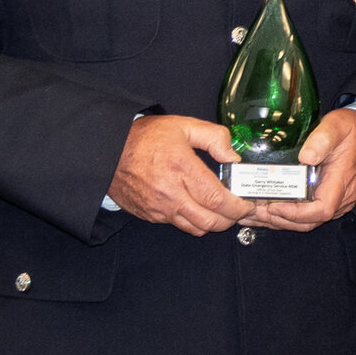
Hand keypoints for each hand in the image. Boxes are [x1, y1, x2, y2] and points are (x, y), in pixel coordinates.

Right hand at [109, 115, 253, 234]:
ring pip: (196, 228)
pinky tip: (196, 207)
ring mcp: (159, 208)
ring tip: (219, 210)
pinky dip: (192, 221)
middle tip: (237, 209)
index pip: (217, 199)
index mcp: (181, 168)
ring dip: (212, 223)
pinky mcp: (150, 216)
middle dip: (230, 219)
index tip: (247, 205)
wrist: (108, 151)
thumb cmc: (146, 137)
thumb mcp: (182, 126)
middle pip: (210, 221)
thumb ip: (213, 137)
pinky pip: (178, 225)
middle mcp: (171, 193)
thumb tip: (232, 156)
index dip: (238, 207)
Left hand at [239, 108, 355, 231]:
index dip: (296, 214)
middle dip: (279, 220)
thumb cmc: (354, 131)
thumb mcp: (338, 126)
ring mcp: (335, 202)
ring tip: (252, 213)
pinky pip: (306, 215)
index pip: (321, 210)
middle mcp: (340, 198)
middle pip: (309, 222)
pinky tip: (266, 210)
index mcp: (341, 182)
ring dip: (279, 220)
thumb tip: (306, 156)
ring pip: (306, 222)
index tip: (274, 206)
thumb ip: (323, 139)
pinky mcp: (327, 199)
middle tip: (252, 211)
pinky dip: (285, 215)